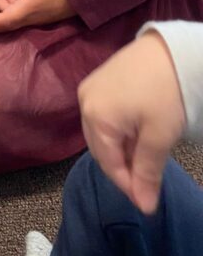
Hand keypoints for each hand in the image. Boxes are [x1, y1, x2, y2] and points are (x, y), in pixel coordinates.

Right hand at [78, 32, 184, 213]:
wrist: (170, 49)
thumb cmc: (164, 93)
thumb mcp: (158, 137)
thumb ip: (147, 172)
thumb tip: (145, 207)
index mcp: (95, 117)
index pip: (108, 164)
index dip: (128, 186)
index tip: (148, 203)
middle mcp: (84, 103)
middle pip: (100, 149)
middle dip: (122, 168)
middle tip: (147, 182)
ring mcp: (89, 89)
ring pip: (100, 133)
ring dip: (119, 149)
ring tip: (144, 156)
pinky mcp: (97, 80)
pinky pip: (101, 115)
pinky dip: (117, 130)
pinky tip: (136, 133)